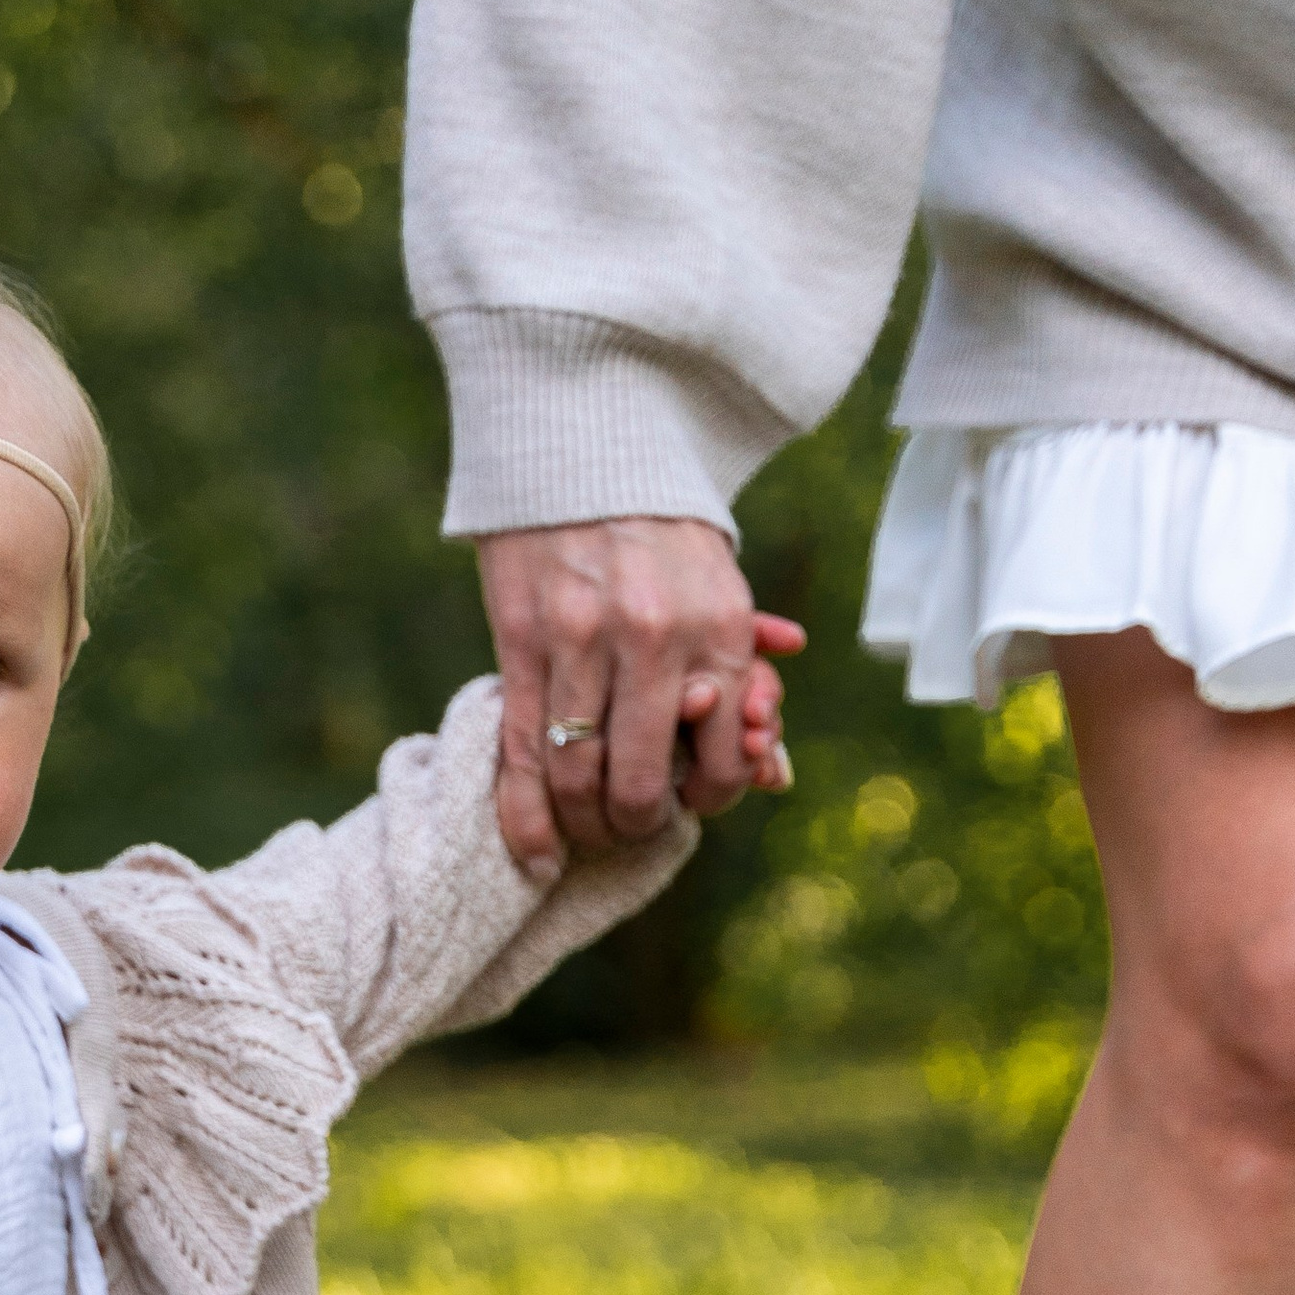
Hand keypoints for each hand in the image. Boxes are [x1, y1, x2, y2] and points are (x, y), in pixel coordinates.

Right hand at [478, 514, 804, 877]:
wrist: (586, 440)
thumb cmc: (662, 527)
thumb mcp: (723, 587)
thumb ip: (746, 674)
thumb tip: (774, 768)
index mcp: (720, 627)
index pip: (723, 757)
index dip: (709, 796)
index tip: (690, 802)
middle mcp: (655, 640)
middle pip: (639, 784)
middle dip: (636, 825)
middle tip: (630, 826)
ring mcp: (581, 642)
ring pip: (576, 777)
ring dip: (582, 825)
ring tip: (586, 830)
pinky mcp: (522, 642)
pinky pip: (520, 754)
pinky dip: (526, 818)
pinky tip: (536, 854)